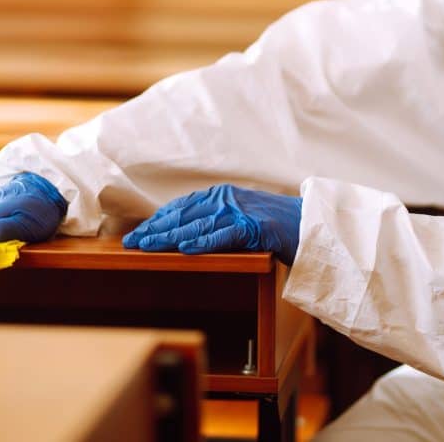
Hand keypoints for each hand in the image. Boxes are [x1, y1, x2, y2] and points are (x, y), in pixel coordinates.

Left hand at [122, 184, 301, 264]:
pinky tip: (185, 249)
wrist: (312, 225)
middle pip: (183, 215)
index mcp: (222, 195)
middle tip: (131, 241)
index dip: (157, 220)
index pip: (181, 207)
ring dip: (169, 237)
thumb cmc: (276, 225)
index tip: (138, 232)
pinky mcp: (255, 227)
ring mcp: (241, 211)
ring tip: (147, 245)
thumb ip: (215, 221)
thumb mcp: (240, 217)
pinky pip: (224, 235)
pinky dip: (204, 242)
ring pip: (197, 225)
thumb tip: (184, 235)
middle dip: (154, 229)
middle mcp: (227, 198)